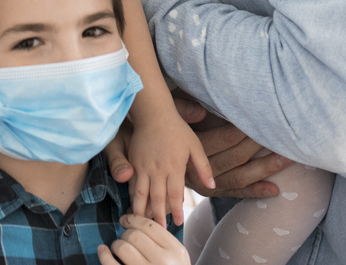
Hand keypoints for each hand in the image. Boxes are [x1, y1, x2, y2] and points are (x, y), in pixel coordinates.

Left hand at [98, 214, 189, 264]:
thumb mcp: (177, 259)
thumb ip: (163, 242)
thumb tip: (135, 222)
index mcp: (176, 252)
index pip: (150, 226)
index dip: (133, 220)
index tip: (125, 220)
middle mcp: (163, 262)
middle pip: (134, 235)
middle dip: (125, 234)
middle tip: (124, 239)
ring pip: (122, 247)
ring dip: (116, 245)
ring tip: (118, 249)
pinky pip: (111, 264)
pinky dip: (104, 255)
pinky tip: (103, 250)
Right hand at [125, 110, 213, 224]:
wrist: (153, 114)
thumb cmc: (177, 129)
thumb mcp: (195, 146)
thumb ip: (203, 167)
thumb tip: (212, 185)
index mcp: (174, 166)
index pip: (176, 193)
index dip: (177, 210)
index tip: (179, 223)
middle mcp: (158, 168)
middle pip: (157, 197)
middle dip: (158, 216)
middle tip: (160, 230)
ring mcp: (143, 165)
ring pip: (141, 192)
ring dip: (142, 209)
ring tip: (142, 222)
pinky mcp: (134, 161)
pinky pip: (132, 182)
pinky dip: (133, 195)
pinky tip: (133, 204)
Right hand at [173, 99, 293, 198]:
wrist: (151, 155)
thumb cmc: (164, 128)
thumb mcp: (169, 113)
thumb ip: (183, 110)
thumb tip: (202, 111)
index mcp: (192, 149)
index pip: (224, 139)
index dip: (244, 130)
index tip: (262, 119)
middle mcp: (200, 170)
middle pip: (236, 158)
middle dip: (260, 146)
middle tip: (281, 135)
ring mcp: (207, 184)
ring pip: (240, 178)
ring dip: (265, 169)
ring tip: (287, 158)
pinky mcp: (212, 192)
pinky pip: (236, 193)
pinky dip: (255, 192)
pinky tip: (274, 189)